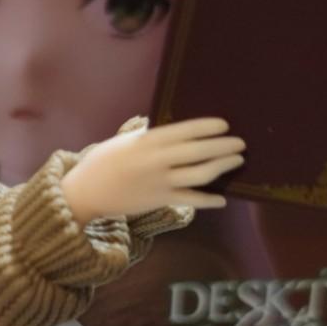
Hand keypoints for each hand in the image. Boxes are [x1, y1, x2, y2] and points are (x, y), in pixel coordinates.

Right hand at [60, 117, 244, 225]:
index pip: (185, 131)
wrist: (85, 192)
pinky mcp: (160, 201)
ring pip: (200, 175)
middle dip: (223, 147)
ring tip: (236, 161)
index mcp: (148, 141)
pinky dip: (208, 201)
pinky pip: (190, 200)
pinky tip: (222, 200)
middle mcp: (157, 161)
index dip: (208, 127)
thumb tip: (170, 129)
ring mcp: (160, 182)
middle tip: (241, 143)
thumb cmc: (102, 162)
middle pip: (199, 152)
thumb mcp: (124, 141)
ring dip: (222, 167)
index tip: (225, 124)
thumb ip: (148, 135)